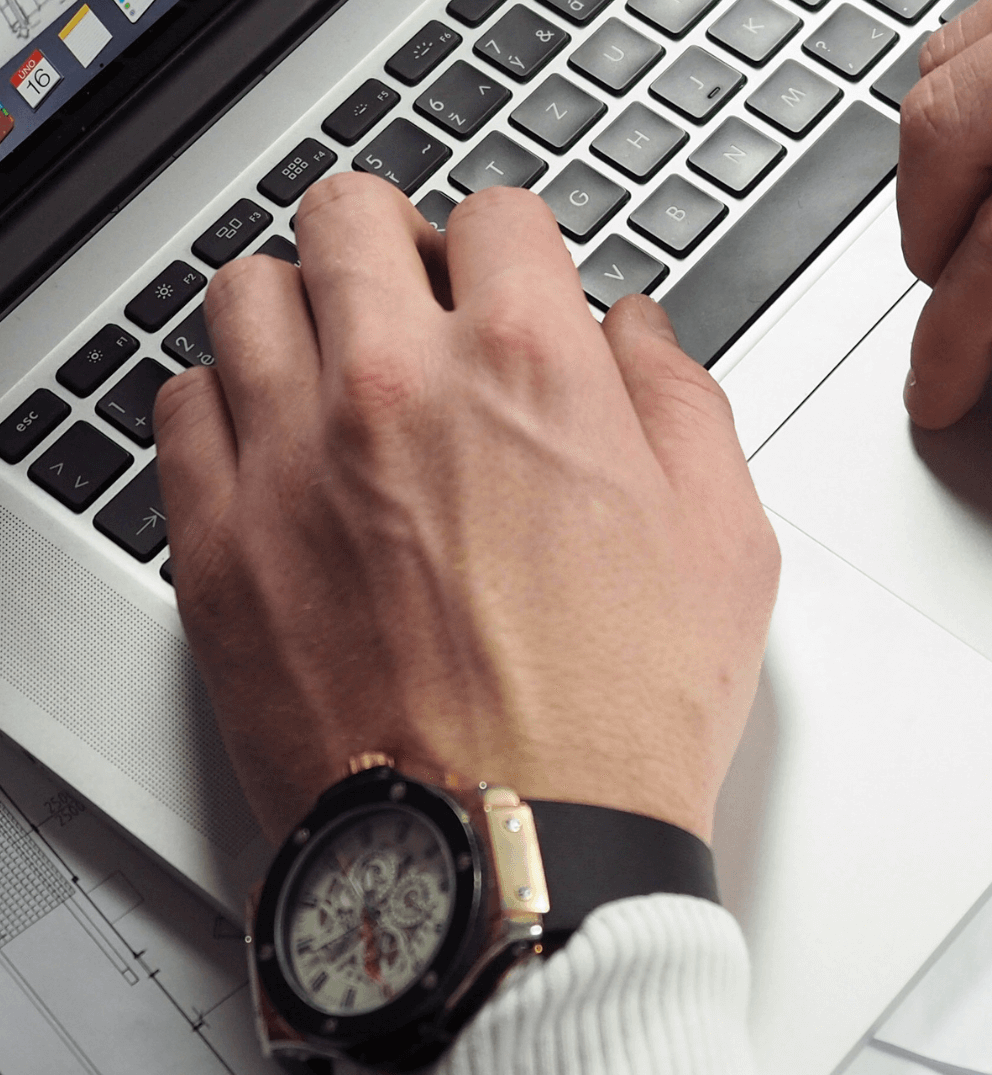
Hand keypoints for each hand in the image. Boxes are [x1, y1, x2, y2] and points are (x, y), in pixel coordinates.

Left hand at [153, 175, 778, 844]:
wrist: (512, 861)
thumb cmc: (619, 720)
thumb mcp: (727, 539)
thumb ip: (681, 401)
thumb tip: (637, 336)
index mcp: (528, 368)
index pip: (496, 214)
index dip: (513, 243)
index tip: (507, 278)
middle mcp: (394, 389)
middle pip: (348, 215)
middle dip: (391, 238)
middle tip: (411, 290)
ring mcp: (291, 462)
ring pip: (247, 294)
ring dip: (297, 305)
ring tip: (331, 358)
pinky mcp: (219, 547)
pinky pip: (181, 410)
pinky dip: (224, 402)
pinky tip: (271, 439)